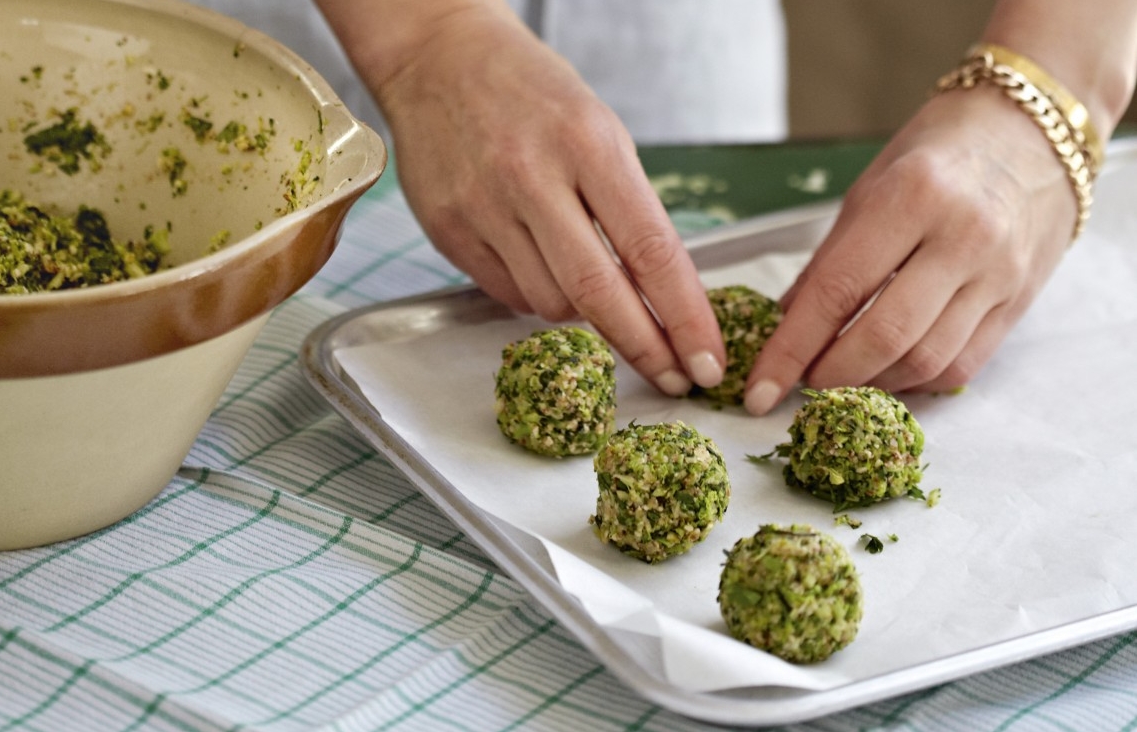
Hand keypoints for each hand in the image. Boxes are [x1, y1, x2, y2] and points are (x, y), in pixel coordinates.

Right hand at [367, 6, 724, 394]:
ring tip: (585, 279)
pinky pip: (508, 294)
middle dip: (644, 346)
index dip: (684, 316)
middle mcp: (532, 178)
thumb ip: (628, 208)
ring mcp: (483, 208)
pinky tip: (538, 262)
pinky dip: (536, 294)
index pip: (651, 249)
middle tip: (674, 379)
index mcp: (587, 144)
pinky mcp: (448, 232)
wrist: (438, 59)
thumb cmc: (533, 93)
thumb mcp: (600, 129)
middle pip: (598, 293)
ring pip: (551, 304)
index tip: (707, 359)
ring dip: (583, 311)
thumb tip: (660, 294)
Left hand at [744, 83, 1076, 414]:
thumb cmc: (938, 153)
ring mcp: (998, 273)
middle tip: (802, 383)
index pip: (837, 292)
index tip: (760, 389)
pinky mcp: (1020, 301)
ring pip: (925, 360)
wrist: (1034, 130)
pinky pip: (962, 365)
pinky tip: (888, 374)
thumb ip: (829, 262)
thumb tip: (784, 324)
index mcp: (911, 197)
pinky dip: (916, 382)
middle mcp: (962, 237)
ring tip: (841, 379)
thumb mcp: (869, 189)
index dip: (791, 350)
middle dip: (831, 374)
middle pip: (884, 336)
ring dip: (872, 384)